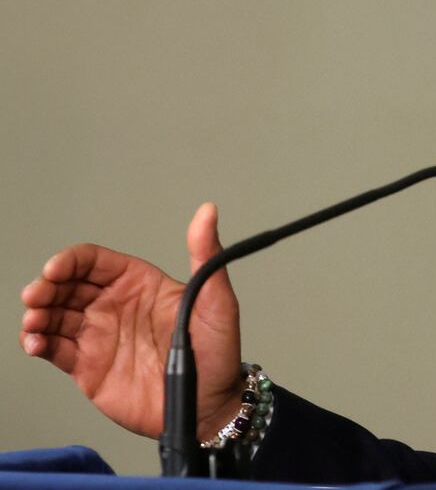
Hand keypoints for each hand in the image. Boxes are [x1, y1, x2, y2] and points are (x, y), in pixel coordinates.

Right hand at [18, 203, 245, 439]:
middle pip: (67, 286)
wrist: (209, 407)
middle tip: (37, 296)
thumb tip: (207, 212)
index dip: (70, 261)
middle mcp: (114, 306)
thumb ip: (206, 255)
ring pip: (54, 315)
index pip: (94, 262)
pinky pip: (54, 349)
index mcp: (139, 284)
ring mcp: (99, 336)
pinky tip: (36, 343)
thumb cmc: (219, 353)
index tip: (56, 269)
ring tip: (34, 323)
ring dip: (37, 314)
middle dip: (46, 286)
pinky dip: (37, 343)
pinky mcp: (88, 366)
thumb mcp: (216, 301)